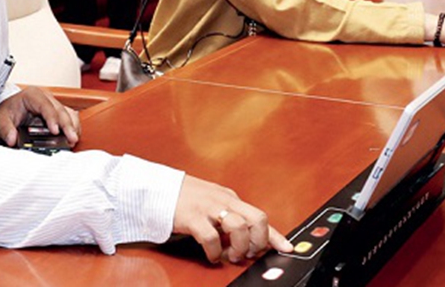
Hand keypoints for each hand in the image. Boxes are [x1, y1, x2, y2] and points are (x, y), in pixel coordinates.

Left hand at [0, 86, 79, 147]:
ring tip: (73, 141)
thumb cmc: (6, 113)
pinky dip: (72, 129)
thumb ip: (5, 130)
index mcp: (32, 95)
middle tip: (71, 139)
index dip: (52, 118)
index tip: (55, 131)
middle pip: (61, 110)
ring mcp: (53, 105)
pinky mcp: (58, 114)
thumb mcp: (0, 121)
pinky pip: (70, 119)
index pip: (45, 105)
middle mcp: (46, 98)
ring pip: (69, 114)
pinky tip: (71, 140)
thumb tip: (12, 140)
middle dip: (67, 125)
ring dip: (73, 127)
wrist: (8, 112)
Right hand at [173, 175, 292, 263]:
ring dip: (238, 248)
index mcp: (230, 198)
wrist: (157, 188)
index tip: (287, 248)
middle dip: (259, 241)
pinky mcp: (192, 217)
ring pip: (239, 227)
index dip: (275, 235)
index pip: (260, 216)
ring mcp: (208, 208)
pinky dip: (215, 252)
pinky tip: (212, 255)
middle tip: (249, 253)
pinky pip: (211, 238)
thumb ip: (228, 216)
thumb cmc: (184, 198)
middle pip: (257, 219)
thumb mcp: (212, 203)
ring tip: (229, 255)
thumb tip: (245, 238)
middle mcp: (223, 201)